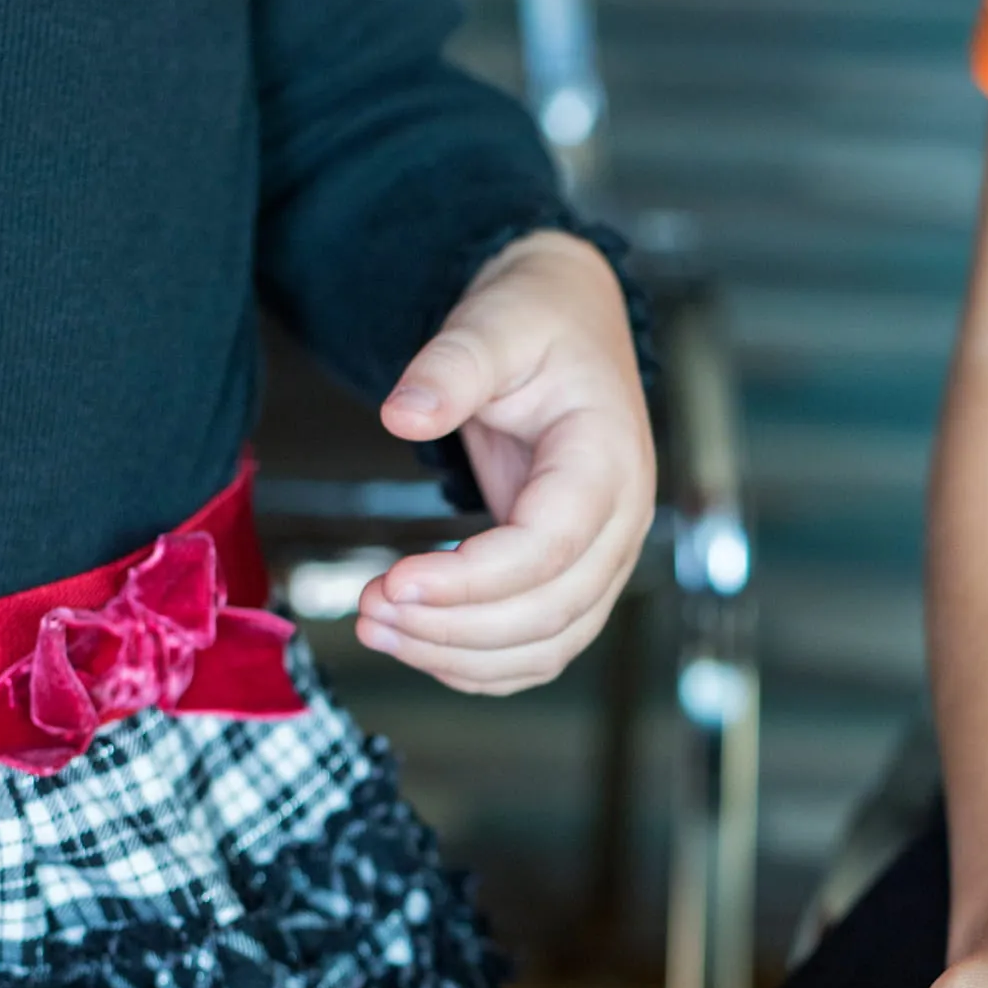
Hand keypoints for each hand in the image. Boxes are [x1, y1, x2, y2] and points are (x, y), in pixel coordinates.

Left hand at [358, 230, 652, 694]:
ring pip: (546, 645)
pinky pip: (538, 649)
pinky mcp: (575, 580)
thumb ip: (451, 366)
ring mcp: (604, 560)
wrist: (569, 327)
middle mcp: (620, 524)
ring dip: (458, 654)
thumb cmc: (537, 325)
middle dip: (452, 627)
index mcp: (608, 461)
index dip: (472, 580)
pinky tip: (416, 645)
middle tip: (367, 608)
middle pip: (550, 612)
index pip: (549, 549)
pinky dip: (478, 664)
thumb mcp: (494, 323)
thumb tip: (400, 415)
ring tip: (375, 627)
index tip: (393, 582)